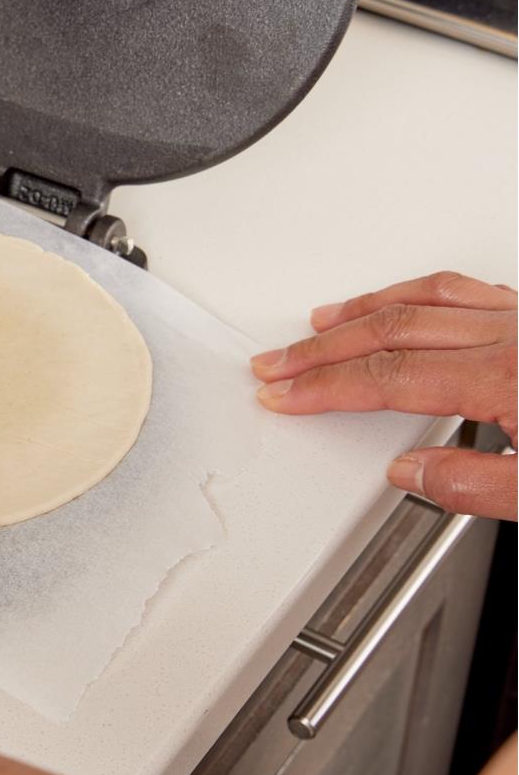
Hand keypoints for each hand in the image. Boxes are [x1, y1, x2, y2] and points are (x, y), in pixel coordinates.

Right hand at [250, 271, 515, 519]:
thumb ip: (474, 485)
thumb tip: (409, 473)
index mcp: (506, 378)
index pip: (389, 377)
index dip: (326, 387)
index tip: (286, 395)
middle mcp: (512, 336)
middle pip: (393, 329)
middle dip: (322, 349)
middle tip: (278, 363)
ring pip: (428, 295)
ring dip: (364, 310)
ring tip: (321, 323)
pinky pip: (465, 289)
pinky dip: (418, 292)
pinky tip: (403, 301)